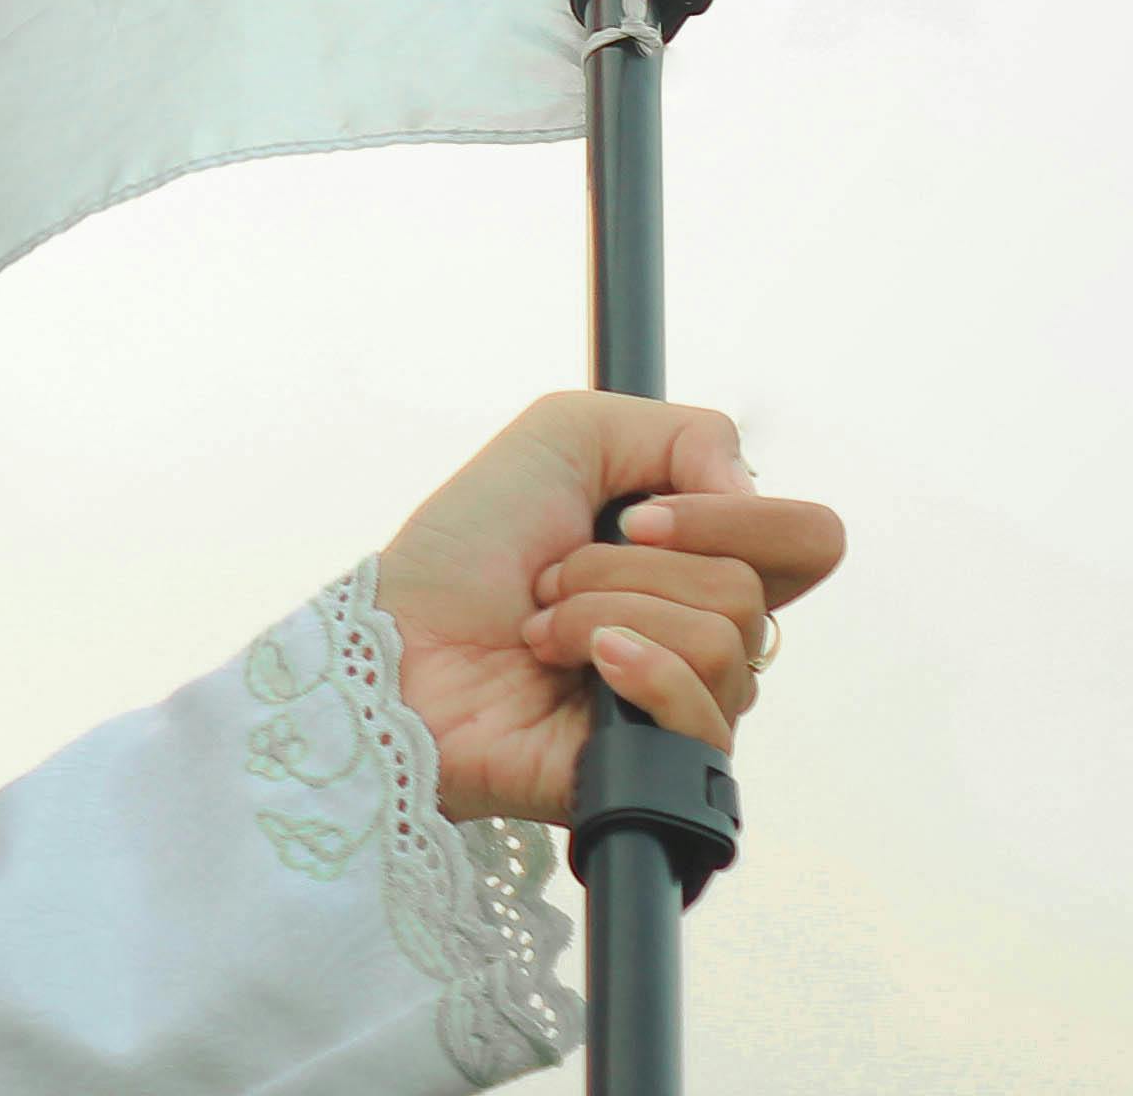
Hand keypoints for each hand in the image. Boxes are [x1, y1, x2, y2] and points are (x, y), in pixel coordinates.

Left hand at [373, 391, 843, 822]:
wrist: (392, 640)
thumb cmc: (465, 548)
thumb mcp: (565, 436)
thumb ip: (685, 434)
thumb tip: (752, 495)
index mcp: (699, 568)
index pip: (809, 542)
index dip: (732, 516)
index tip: (634, 513)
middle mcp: (707, 640)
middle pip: (757, 590)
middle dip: (634, 565)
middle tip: (557, 574)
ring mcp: (687, 708)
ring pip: (724, 641)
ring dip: (602, 610)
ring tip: (540, 629)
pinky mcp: (661, 768)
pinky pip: (704, 711)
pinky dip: (630, 666)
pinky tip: (573, 665)